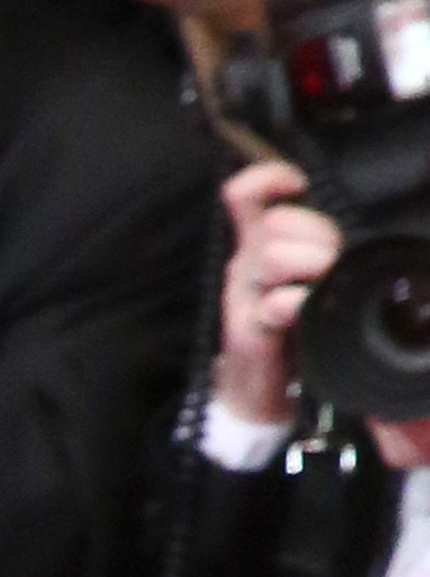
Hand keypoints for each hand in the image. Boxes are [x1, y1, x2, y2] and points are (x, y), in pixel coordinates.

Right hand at [211, 148, 334, 432]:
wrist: (258, 397)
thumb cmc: (288, 334)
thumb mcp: (301, 280)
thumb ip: (311, 247)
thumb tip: (334, 229)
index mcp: (257, 248)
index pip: (247, 195)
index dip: (269, 179)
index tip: (296, 185)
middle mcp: (244, 267)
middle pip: (279, 222)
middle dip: (316, 237)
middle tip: (330, 267)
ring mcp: (241, 300)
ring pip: (274, 255)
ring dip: (309, 267)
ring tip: (317, 292)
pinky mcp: (246, 335)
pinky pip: (270, 305)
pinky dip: (290, 304)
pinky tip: (296, 310)